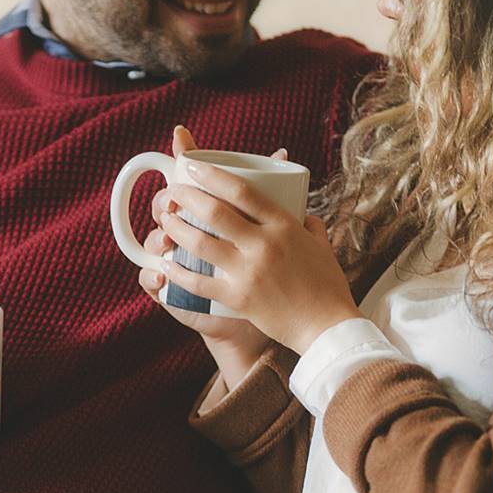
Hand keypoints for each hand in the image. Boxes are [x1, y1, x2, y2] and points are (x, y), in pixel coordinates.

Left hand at [156, 159, 361, 354]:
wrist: (326, 328)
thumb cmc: (326, 285)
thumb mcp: (321, 244)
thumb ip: (308, 224)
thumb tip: (300, 211)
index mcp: (284, 224)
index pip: (242, 190)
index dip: (211, 174)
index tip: (192, 165)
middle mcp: (264, 244)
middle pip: (215, 211)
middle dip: (186, 196)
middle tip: (172, 191)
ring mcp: (248, 271)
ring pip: (200, 242)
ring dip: (176, 229)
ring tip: (166, 221)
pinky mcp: (237, 298)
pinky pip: (198, 282)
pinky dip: (178, 271)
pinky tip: (165, 264)